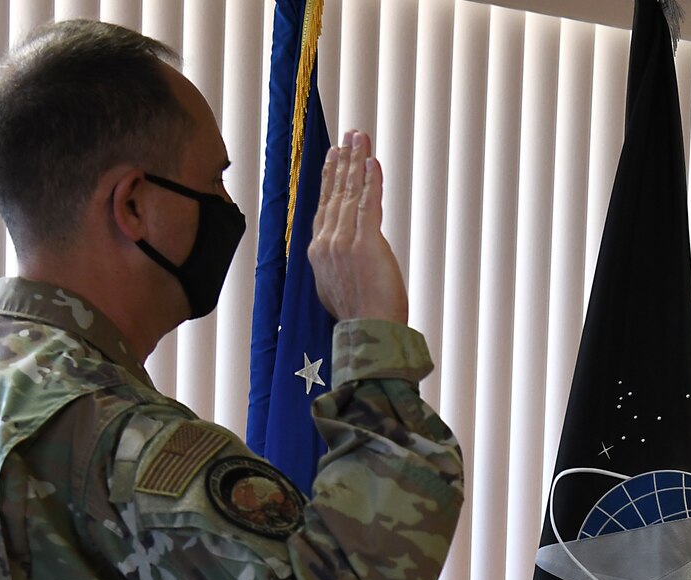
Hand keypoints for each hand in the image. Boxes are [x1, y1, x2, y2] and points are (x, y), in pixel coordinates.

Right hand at [308, 131, 408, 323]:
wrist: (368, 332)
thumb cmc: (360, 317)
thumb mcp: (338, 287)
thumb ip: (339, 265)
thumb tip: (346, 256)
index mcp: (318, 253)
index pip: (324, 206)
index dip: (328, 178)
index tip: (333, 157)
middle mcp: (327, 243)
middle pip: (334, 192)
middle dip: (343, 160)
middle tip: (349, 135)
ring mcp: (344, 242)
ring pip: (349, 193)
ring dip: (356, 161)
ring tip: (360, 138)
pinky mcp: (366, 244)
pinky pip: (368, 203)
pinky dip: (371, 180)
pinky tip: (372, 161)